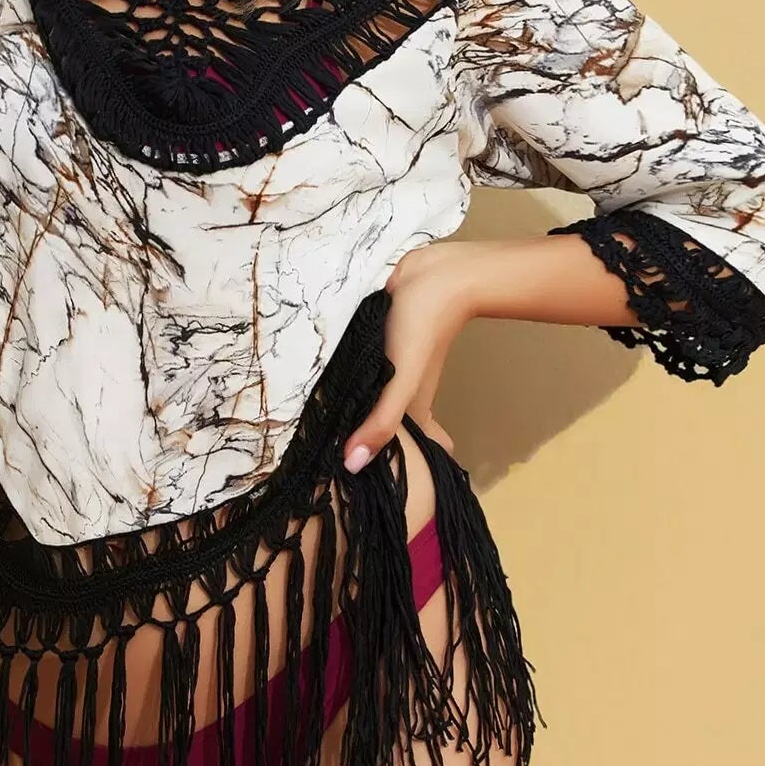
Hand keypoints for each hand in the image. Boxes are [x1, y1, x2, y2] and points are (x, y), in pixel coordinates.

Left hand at [342, 240, 478, 470]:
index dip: (400, 469)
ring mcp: (393, 369)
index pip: (412, 449)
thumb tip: (352, 466)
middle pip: (390, 428)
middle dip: (371, 446)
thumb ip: (380, 422)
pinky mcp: (382, 346)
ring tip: (328, 436)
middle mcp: (404, 394)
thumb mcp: (400, 381)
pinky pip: (366, 375)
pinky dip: (355, 386)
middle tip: (337, 467)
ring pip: (375, 401)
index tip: (376, 490)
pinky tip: (334, 388)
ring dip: (359, 414)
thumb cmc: (421, 330)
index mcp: (413, 409)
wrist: (437, 275)